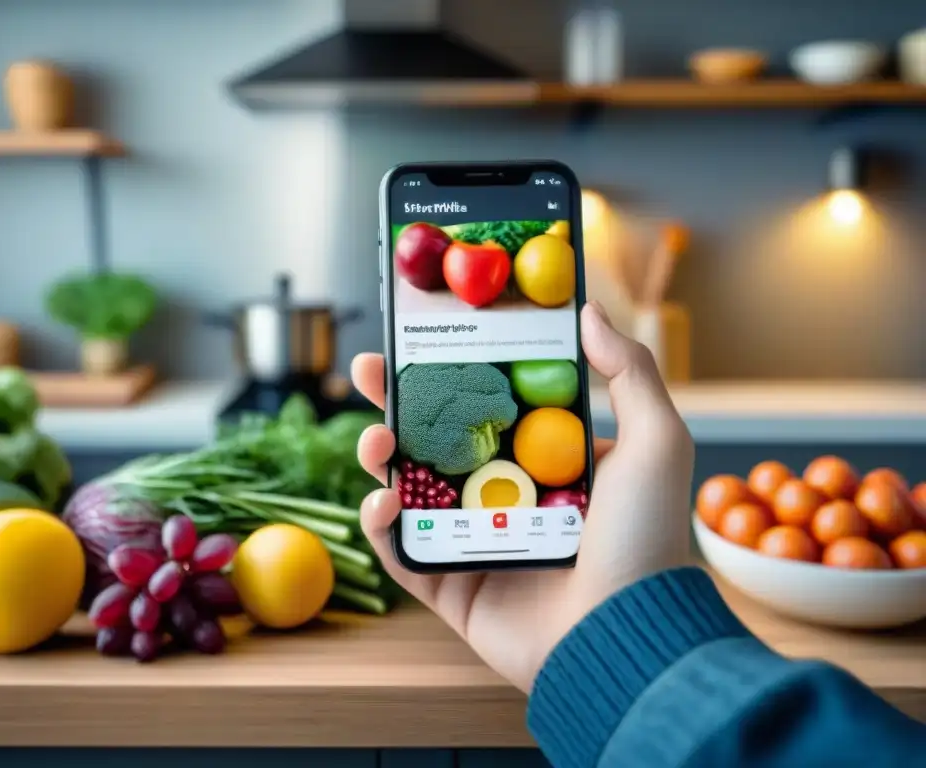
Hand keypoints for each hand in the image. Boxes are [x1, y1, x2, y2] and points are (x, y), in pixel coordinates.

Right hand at [350, 303, 694, 693]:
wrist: (625, 635)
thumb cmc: (644, 539)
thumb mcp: (656, 441)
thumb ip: (630, 372)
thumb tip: (589, 312)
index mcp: (545, 461)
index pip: (487, 404)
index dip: (452, 371)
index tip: (423, 339)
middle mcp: (505, 496)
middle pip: (435, 440)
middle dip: (396, 405)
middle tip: (369, 373)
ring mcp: (474, 541)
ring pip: (410, 490)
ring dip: (380, 459)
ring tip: (376, 440)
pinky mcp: (450, 587)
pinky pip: (403, 552)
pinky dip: (381, 525)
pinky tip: (383, 501)